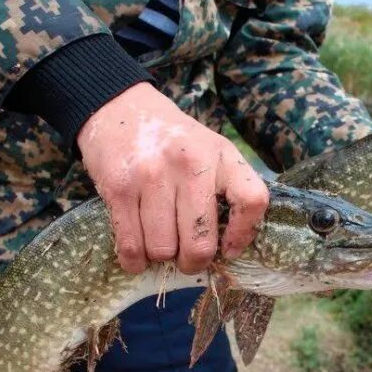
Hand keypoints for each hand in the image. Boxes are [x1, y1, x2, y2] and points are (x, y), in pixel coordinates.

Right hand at [77, 82, 268, 274]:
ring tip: (159, 243)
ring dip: (160, 258)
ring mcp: (152, 176)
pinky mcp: (119, 188)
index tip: (230, 249)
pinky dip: (135, 261)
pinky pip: (131, 246)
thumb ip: (224, 188)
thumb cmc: (172, 141)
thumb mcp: (210, 149)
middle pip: (200, 242)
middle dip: (193, 262)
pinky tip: (138, 255)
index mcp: (221, 155)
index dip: (244, 234)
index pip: (251, 200)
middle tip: (187, 257)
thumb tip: (226, 249)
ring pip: (162, 249)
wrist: (119, 108)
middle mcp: (190, 164)